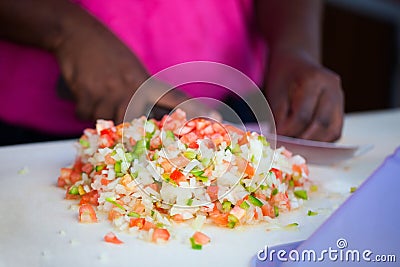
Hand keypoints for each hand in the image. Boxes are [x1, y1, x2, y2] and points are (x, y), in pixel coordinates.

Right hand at [54, 13, 219, 123]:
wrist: (77, 35)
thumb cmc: (108, 54)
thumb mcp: (132, 71)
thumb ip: (141, 93)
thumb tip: (147, 119)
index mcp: (145, 84)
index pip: (176, 100)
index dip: (196, 112)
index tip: (217, 120)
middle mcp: (132, 91)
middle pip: (136, 126)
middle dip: (130, 134)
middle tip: (124, 129)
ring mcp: (110, 94)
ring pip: (107, 123)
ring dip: (102, 113)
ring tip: (99, 92)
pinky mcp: (88, 97)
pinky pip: (86, 116)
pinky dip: (85, 107)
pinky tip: (86, 90)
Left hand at [264, 50, 343, 141]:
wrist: (296, 62)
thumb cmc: (282, 78)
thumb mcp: (275, 92)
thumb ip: (277, 115)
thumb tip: (279, 139)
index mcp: (314, 79)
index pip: (303, 115)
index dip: (289, 131)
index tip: (277, 139)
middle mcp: (332, 87)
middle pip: (321, 124)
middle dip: (303, 140)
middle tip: (288, 147)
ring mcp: (340, 98)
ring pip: (332, 130)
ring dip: (314, 143)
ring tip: (297, 147)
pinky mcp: (341, 109)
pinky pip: (335, 131)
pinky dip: (321, 141)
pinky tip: (307, 142)